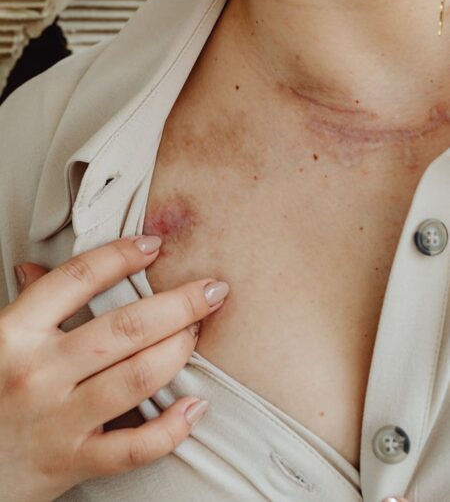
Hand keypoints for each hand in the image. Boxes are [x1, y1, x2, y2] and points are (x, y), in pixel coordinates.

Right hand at [0, 235, 229, 501]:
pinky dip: (172, 427)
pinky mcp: (71, 462)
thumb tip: (35, 266)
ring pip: (137, 377)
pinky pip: (134, 447)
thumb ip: (25, 305)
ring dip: (179, 351)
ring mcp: (57, 420)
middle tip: (212, 291)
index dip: (122, 256)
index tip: (156, 245)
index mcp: (16, 333)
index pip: (78, 279)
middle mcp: (39, 372)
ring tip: (198, 333)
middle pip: (125, 327)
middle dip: (180, 304)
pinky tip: (194, 407)